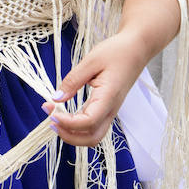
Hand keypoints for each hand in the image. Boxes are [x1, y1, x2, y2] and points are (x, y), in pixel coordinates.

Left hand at [42, 29, 146, 146]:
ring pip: (92, 136)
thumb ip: (73, 81)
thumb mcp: (91, 61)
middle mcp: (111, 110)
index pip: (88, 123)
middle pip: (91, 139)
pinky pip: (93, 126)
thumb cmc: (118, 52)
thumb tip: (56, 98)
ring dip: (72, 133)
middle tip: (51, 120)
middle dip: (69, 136)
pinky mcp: (107, 108)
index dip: (68, 123)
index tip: (52, 113)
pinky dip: (77, 126)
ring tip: (55, 117)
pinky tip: (65, 114)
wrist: (137, 49)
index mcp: (108, 98)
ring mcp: (110, 111)